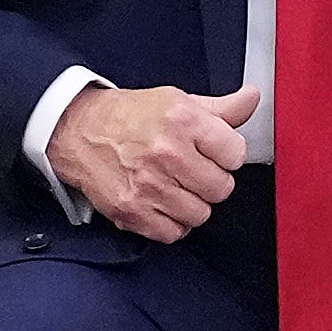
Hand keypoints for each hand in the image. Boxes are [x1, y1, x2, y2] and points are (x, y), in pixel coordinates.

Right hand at [51, 78, 252, 241]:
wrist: (79, 131)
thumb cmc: (130, 117)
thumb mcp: (177, 101)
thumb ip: (221, 108)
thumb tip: (252, 98)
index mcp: (182, 120)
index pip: (236, 154)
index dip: (227, 154)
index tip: (212, 152)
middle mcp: (166, 153)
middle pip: (221, 188)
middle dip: (210, 180)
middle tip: (192, 170)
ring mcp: (148, 185)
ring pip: (200, 214)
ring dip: (192, 203)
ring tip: (175, 186)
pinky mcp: (132, 211)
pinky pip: (174, 232)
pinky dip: (171, 222)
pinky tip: (162, 203)